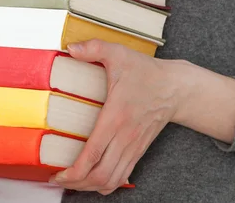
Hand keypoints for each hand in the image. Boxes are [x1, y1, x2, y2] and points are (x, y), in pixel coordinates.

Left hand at [49, 40, 190, 194]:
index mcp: (116, 117)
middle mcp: (125, 137)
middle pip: (100, 175)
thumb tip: (69, 48)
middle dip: (77, 183)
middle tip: (59, 180)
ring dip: (90, 186)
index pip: (93, 154)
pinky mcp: (139, 149)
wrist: (177, 88)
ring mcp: (133, 146)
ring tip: (73, 182)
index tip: (57, 173)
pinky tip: (94, 180)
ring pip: (111, 180)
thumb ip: (94, 48)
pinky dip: (107, 184)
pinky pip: (122, 175)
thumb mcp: (119, 54)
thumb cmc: (147, 72)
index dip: (73, 171)